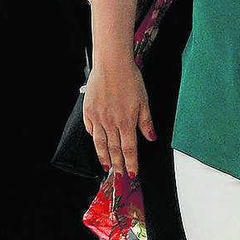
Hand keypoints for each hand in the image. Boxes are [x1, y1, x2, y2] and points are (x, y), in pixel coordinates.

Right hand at [83, 58, 155, 176]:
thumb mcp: (144, 101)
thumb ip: (146, 122)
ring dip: (104, 157)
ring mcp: (98, 117)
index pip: (129, 149)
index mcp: (126, 121)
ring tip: (106, 167)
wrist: (112, 64)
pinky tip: (97, 143)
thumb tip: (151, 138)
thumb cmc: (130, 79)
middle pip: (114, 149)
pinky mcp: (88, 111)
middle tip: (119, 176)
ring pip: (100, 143)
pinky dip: (94, 138)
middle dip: (118, 165)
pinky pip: (90, 130)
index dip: (131, 163)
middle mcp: (111, 122)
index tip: (132, 173)